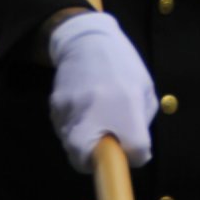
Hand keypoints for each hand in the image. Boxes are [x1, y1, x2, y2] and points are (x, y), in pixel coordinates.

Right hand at [48, 11, 156, 172]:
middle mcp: (96, 113)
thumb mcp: (144, 91)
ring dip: (83, 140)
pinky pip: (64, 130)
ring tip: (94, 116)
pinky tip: (82, 106)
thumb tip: (132, 152)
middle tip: (104, 143)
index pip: (135, 152)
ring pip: (72, 146)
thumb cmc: (123, 68)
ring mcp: (70, 111)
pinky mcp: (55, 107)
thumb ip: (142, 123)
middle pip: (84, 159)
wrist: (88, 40)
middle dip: (93, 159)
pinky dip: (73, 126)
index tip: (129, 150)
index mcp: (128, 108)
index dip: (134, 155)